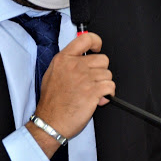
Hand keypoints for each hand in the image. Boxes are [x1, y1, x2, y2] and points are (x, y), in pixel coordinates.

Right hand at [27, 32, 114, 156]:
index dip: (96, 41)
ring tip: (93, 92)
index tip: (97, 48)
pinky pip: (110, 86)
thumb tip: (82, 59)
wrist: (50, 121)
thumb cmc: (51, 103)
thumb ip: (67, 63)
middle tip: (93, 81)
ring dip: (104, 84)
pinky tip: (100, 99)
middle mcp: (74, 66)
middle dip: (101, 71)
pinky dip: (109, 94)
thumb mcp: (52, 74)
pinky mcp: (93, 91)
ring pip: (108, 74)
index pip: (85, 39)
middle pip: (102, 59)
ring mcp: (84, 78)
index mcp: (64, 59)